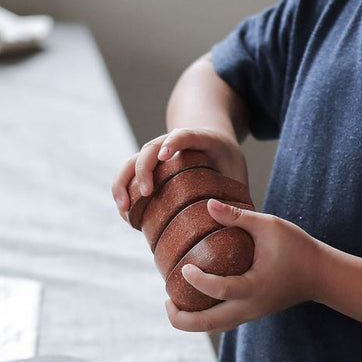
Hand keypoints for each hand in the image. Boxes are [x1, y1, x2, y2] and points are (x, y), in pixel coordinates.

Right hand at [111, 128, 249, 219]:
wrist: (211, 141)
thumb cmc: (226, 161)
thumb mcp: (237, 172)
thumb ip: (237, 193)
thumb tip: (238, 226)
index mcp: (201, 139)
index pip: (185, 135)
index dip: (174, 142)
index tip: (165, 155)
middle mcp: (172, 143)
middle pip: (150, 148)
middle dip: (144, 169)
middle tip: (146, 193)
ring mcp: (156, 155)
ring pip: (132, 161)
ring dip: (124, 183)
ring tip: (124, 209)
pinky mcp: (147, 168)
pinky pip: (128, 176)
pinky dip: (123, 192)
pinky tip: (125, 214)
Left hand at [165, 199, 322, 332]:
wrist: (322, 275)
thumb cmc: (298, 248)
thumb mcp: (270, 226)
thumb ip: (238, 216)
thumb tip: (207, 204)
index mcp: (254, 287)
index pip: (218, 289)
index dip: (197, 280)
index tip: (184, 267)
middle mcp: (250, 307)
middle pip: (208, 325)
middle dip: (181, 318)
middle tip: (166, 299)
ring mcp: (250, 314)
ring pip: (214, 328)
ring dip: (191, 321)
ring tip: (173, 302)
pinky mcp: (251, 313)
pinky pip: (222, 323)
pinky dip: (204, 317)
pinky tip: (193, 300)